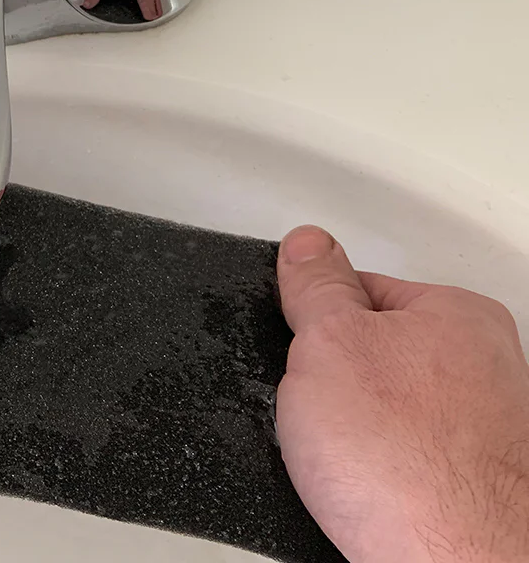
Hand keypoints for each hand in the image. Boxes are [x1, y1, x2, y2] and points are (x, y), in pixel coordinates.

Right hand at [276, 225, 528, 562]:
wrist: (456, 561)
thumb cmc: (411, 462)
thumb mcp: (328, 342)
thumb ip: (316, 288)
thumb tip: (307, 245)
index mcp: (457, 315)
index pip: (360, 289)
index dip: (312, 319)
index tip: (295, 342)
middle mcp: (482, 368)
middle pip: (370, 355)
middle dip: (328, 382)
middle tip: (315, 405)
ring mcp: (477, 431)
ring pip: (378, 416)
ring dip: (344, 435)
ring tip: (336, 457)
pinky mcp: (462, 485)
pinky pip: (390, 464)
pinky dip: (364, 474)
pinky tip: (356, 488)